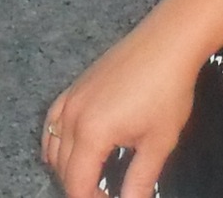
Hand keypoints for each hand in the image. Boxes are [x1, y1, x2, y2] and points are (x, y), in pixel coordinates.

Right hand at [41, 19, 205, 197]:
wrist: (169, 41)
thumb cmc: (168, 88)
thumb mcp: (159, 142)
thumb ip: (140, 180)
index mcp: (92, 134)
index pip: (77, 184)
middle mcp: (73, 117)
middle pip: (63, 169)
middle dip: (81, 187)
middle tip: (105, 193)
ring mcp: (71, 98)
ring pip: (53, 146)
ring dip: (67, 167)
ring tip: (93, 176)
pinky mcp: (75, 85)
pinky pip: (53, 121)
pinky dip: (56, 140)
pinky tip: (71, 148)